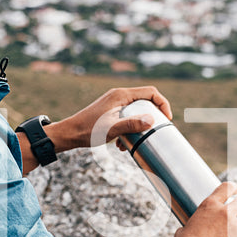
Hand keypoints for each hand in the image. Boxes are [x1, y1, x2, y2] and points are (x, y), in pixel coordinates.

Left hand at [47, 86, 173, 153]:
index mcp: (121, 95)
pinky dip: (129, 128)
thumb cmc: (87, 131)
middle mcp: (119, 95)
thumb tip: (152, 120)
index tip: (167, 119)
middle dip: (151, 117)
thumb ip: (131, 124)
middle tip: (154, 131)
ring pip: (136, 110)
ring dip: (139, 126)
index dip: (163, 103)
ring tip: (134, 141)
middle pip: (145, 100)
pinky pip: (127, 116)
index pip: (150, 92)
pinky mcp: (110, 111)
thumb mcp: (111, 129)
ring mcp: (114, 102)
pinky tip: (121, 144)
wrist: (69, 134)